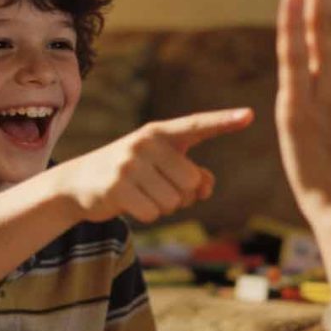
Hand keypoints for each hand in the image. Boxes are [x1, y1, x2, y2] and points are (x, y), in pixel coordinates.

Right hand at [59, 108, 252, 223]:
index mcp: (161, 132)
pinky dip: (147, 215)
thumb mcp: (161, 167)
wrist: (79, 183)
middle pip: (191, 182)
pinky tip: (130, 203)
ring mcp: (130, 163)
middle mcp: (146, 142)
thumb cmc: (131, 173)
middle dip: (180, 194)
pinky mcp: (118, 187)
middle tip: (156, 188)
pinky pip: (153, 213)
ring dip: (162, 206)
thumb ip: (192, 175)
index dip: (225, 121)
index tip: (250, 115)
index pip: (197, 125)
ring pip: (173, 201)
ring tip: (141, 194)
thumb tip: (206, 186)